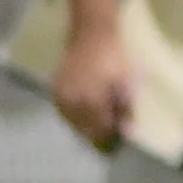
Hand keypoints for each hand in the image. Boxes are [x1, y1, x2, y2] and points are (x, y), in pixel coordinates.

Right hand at [54, 22, 134, 151]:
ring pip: (73, 124)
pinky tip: (85, 117)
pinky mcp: (55, 90)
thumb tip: (126, 132)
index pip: (100, 133)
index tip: (118, 149)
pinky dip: (76, 119)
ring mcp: (61, 97)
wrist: (90, 33)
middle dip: (98, 138)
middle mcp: (72, 104)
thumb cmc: (113, 56)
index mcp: (91, 102)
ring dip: (86, 130)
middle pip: (85, 132)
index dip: (110, 143)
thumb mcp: (127, 81)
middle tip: (111, 142)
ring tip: (99, 130)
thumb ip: (126, 108)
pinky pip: (65, 113)